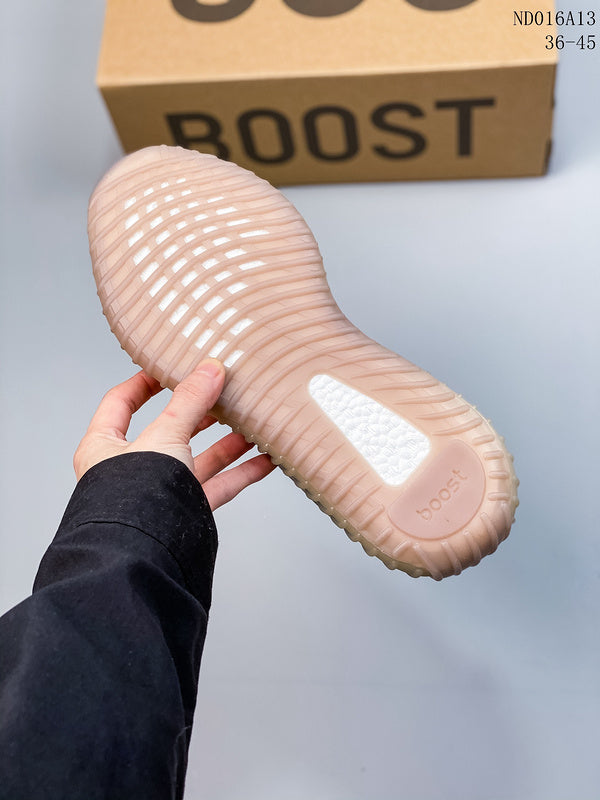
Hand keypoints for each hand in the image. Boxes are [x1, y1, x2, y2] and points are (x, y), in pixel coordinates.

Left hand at [73, 359, 274, 509]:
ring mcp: (160, 492)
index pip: (121, 403)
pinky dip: (242, 473)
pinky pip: (217, 486)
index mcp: (106, 447)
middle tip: (223, 392)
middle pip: (170, 430)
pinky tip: (266, 459)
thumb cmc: (135, 498)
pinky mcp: (185, 512)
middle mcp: (131, 469)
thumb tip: (211, 369)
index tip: (169, 366)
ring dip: (228, 442)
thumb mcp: (166, 435)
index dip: (144, 382)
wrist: (143, 556)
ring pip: (199, 459)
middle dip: (201, 412)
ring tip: (253, 422)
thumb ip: (190, 402)